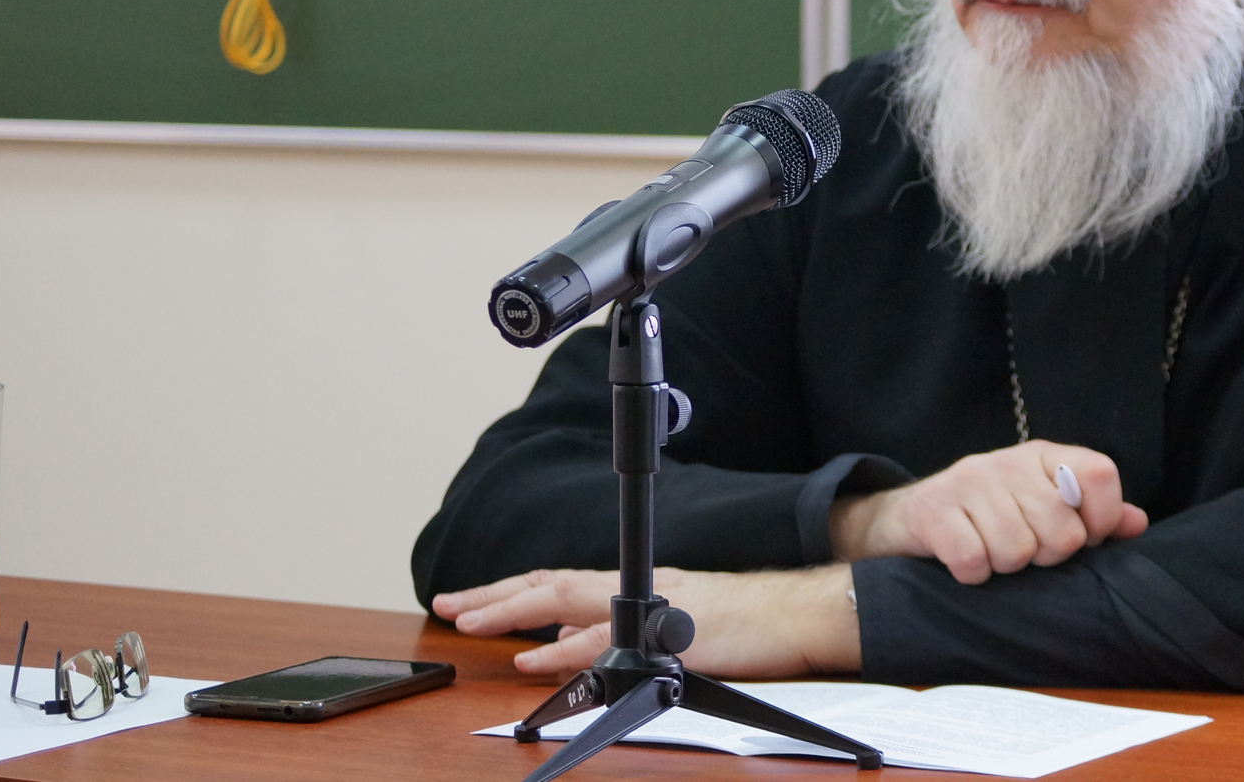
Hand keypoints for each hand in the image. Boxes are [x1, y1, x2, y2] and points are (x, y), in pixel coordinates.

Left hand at [433, 564, 858, 678]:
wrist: (795, 613)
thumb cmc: (746, 620)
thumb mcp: (676, 621)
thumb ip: (626, 628)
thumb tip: (576, 646)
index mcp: (634, 583)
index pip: (559, 582)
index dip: (511, 590)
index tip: (469, 600)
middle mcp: (634, 586)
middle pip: (550, 584)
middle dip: (495, 595)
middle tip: (448, 604)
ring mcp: (647, 607)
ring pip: (565, 601)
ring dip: (514, 610)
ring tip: (470, 621)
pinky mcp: (663, 634)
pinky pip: (603, 643)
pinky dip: (563, 653)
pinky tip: (533, 662)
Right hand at [828, 440, 1148, 583]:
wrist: (906, 519)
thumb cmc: (986, 518)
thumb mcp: (1040, 507)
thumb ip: (1092, 515)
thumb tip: (1137, 522)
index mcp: (1043, 455)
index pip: (1100, 476)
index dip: (1100, 520)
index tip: (1082, 540)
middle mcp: (1007, 461)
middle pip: (1062, 530)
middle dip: (1046, 555)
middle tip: (1023, 551)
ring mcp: (968, 482)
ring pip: (1018, 551)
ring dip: (1004, 567)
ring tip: (990, 553)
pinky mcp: (934, 511)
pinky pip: (973, 561)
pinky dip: (971, 574)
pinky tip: (964, 563)